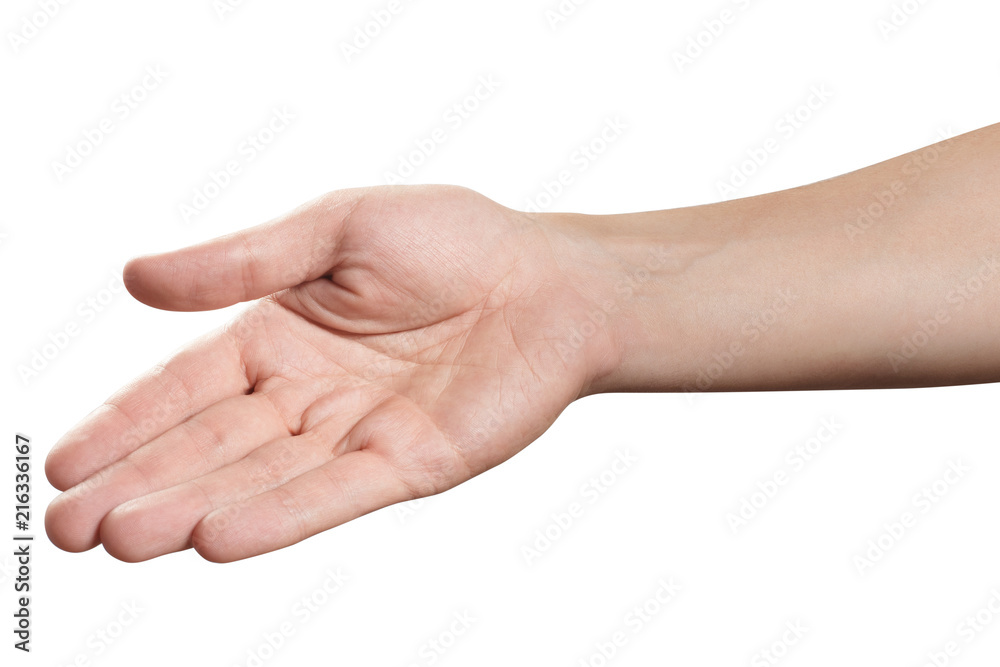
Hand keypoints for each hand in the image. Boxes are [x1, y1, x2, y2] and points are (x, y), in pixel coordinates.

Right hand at [44, 185, 620, 561]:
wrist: (552, 279)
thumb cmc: (455, 239)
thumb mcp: (337, 227)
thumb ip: (243, 262)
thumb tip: (134, 278)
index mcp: (283, 332)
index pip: (187, 385)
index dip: (127, 422)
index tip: (64, 461)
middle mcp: (309, 393)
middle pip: (210, 445)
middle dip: (139, 483)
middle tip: (67, 529)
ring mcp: (356, 433)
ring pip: (260, 479)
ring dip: (190, 509)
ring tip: (120, 539)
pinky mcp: (408, 464)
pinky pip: (333, 493)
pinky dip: (278, 516)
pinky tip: (215, 539)